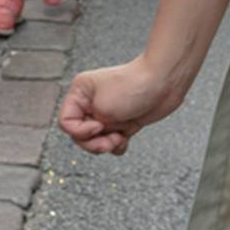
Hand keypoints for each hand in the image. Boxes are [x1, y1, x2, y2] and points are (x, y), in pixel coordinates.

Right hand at [58, 57, 182, 156]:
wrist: (163, 83)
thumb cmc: (132, 87)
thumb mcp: (103, 108)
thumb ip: (89, 126)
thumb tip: (92, 136)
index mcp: (79, 93)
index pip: (66, 122)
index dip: (80, 131)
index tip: (98, 126)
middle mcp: (90, 103)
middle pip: (79, 135)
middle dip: (95, 143)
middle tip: (110, 140)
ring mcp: (106, 114)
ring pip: (95, 141)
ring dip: (106, 145)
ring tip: (120, 138)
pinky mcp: (121, 122)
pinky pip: (111, 142)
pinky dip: (117, 146)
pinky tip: (125, 139)